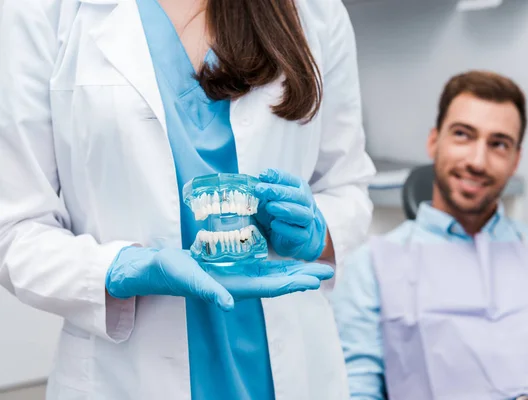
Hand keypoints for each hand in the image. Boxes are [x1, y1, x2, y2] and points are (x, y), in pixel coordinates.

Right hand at [105, 246, 332, 310]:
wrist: (161, 269)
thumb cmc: (173, 272)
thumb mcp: (189, 278)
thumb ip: (209, 292)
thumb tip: (228, 305)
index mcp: (234, 288)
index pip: (270, 287)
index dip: (293, 283)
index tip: (314, 280)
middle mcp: (241, 284)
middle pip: (278, 281)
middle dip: (302, 276)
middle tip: (328, 270)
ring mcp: (239, 276)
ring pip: (273, 274)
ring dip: (295, 270)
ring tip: (316, 265)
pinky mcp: (234, 267)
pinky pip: (262, 265)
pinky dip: (279, 263)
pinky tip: (290, 258)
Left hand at [254, 168, 326, 261]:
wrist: (295, 237)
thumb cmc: (280, 215)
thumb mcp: (271, 201)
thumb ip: (264, 193)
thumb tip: (251, 186)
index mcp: (299, 189)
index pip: (290, 180)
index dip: (277, 177)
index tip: (262, 175)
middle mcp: (306, 203)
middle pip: (296, 196)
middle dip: (278, 192)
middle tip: (260, 190)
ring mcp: (307, 221)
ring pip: (301, 214)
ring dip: (285, 209)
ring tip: (269, 207)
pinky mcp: (303, 237)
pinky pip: (298, 233)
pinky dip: (286, 228)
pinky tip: (274, 224)